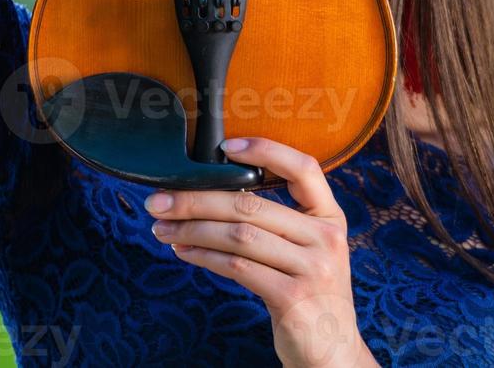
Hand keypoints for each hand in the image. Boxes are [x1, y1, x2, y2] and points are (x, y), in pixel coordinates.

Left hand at [144, 137, 377, 367]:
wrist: (333, 355)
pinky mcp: (292, 298)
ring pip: (239, 235)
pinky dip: (204, 257)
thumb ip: (280, 222)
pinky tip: (184, 251)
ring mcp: (312, 268)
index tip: (226, 147)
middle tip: (161, 199)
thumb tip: (214, 193)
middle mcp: (326, 238)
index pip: (304, 168)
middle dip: (198, 200)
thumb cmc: (310, 295)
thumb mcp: (308, 251)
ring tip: (163, 228)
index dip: (267, 151)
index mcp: (330, 217)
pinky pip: (237, 268)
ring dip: (193, 230)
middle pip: (252, 205)